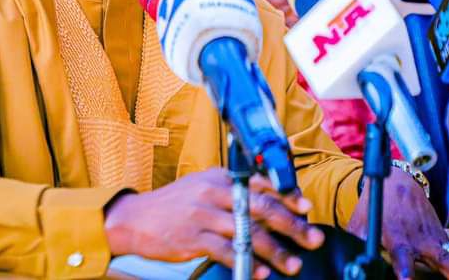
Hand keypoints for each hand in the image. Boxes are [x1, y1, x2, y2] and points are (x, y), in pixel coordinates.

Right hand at [104, 167, 324, 277]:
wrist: (136, 218)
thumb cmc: (173, 205)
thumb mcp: (202, 188)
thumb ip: (230, 192)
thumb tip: (266, 203)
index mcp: (219, 178)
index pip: (260, 184)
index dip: (287, 197)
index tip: (306, 209)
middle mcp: (214, 192)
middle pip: (261, 207)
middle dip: (291, 225)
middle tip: (312, 238)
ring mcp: (203, 215)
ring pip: (249, 232)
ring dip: (275, 251)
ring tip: (292, 265)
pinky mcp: (193, 237)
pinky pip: (227, 252)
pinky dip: (247, 264)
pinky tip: (260, 273)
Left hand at [347, 168, 448, 278]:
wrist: (397, 181)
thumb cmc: (377, 204)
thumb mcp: (360, 221)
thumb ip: (355, 239)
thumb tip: (348, 256)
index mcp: (397, 236)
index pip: (401, 255)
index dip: (403, 267)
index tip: (405, 278)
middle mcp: (419, 239)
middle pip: (437, 259)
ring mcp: (433, 239)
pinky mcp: (442, 238)